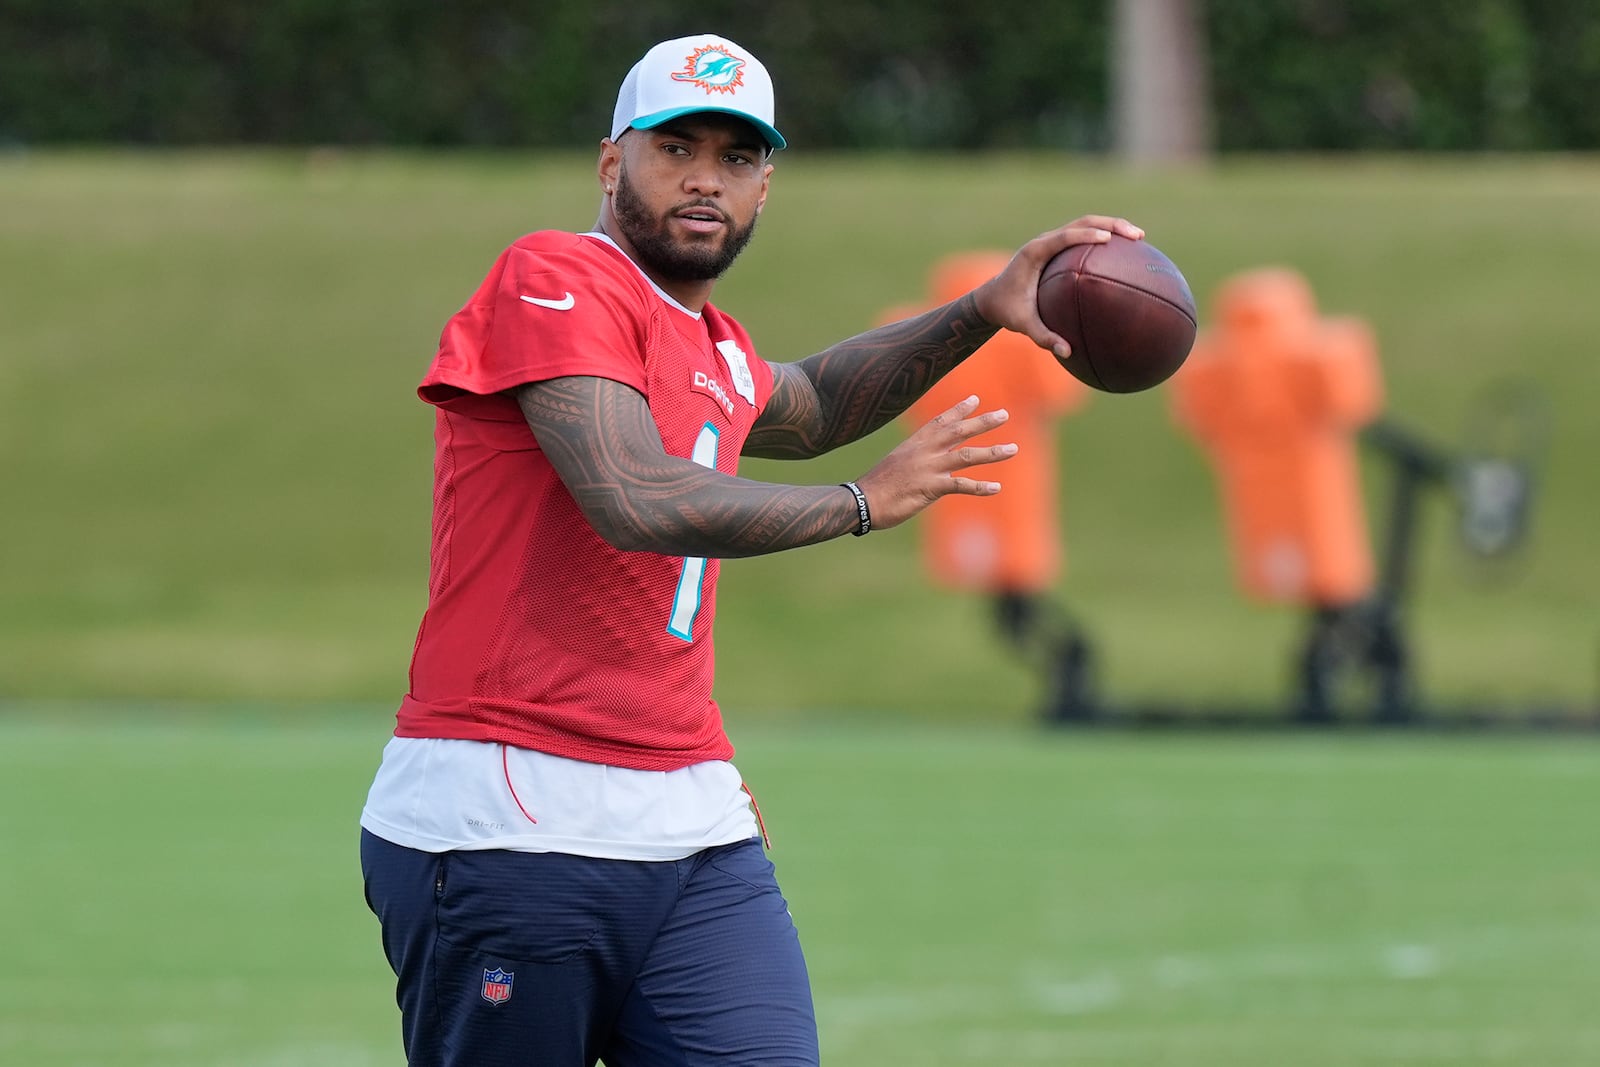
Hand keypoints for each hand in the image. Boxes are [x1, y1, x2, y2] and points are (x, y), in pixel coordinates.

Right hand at [853, 395, 1016, 531]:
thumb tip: (926, 461)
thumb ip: (915, 459)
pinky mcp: (930, 488)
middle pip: (959, 431)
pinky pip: (961, 485)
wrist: (862, 500)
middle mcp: (925, 451)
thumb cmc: (877, 486)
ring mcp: (928, 468)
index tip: (975, 399)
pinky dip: (980, 487)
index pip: (940, 421)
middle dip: (982, 422)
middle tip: (1004, 414)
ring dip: (992, 452)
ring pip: (967, 455)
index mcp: (916, 444)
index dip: (959, 410)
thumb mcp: (897, 463)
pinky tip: (996, 487)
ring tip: (1013, 449)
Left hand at [972, 216, 1144, 359]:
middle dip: (1111, 225)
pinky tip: (1125, 253)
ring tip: (1139, 238)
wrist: (991, 298)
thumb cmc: (1007, 310)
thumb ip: (1043, 337)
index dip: (1086, 235)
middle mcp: (1044, 242)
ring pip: (1086, 225)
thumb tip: (1067, 351)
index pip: (1063, 237)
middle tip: (1137, 235)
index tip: (1108, 239)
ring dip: (1112, 227)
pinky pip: (1083, 238)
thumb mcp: (1022, 325)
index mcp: (1034, 252)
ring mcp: (1052, 242)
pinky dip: (1104, 238)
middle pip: (1082, 223)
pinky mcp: (1057, 247)